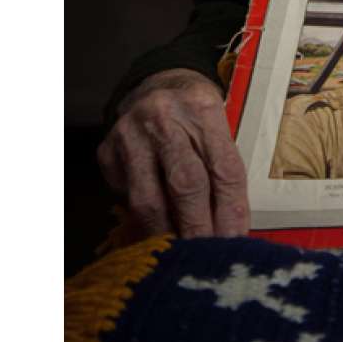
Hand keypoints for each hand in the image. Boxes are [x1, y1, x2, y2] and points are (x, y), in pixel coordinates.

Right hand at [97, 67, 250, 238]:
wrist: (154, 85)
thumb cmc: (195, 116)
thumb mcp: (218, 126)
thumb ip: (223, 170)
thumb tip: (232, 230)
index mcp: (203, 107)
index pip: (223, 168)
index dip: (231, 210)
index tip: (235, 241)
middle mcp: (164, 116)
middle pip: (186, 184)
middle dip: (199, 228)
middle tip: (209, 256)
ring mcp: (129, 133)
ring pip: (149, 199)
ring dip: (168, 234)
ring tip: (182, 254)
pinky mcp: (106, 152)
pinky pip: (126, 197)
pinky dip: (142, 221)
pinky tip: (156, 233)